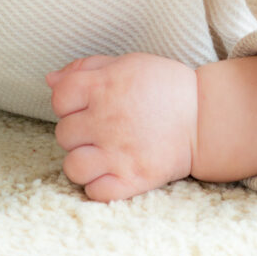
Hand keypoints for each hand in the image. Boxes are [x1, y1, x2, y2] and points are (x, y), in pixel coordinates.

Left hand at [47, 54, 198, 201]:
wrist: (206, 117)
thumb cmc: (164, 87)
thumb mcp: (127, 63)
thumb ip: (86, 68)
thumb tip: (50, 81)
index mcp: (105, 87)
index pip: (59, 98)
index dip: (68, 102)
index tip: (86, 105)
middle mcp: (107, 120)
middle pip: (63, 134)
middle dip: (77, 131)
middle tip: (100, 129)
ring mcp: (119, 153)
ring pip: (73, 167)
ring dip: (83, 162)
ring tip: (101, 155)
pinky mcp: (133, 180)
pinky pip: (96, 192)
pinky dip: (99, 186)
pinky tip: (111, 173)